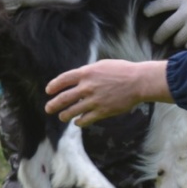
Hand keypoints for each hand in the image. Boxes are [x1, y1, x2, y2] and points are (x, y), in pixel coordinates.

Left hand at [45, 59, 173, 124]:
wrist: (138, 81)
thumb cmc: (122, 71)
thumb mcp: (102, 65)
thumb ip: (88, 72)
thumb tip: (77, 80)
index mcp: (86, 73)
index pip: (63, 80)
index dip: (53, 86)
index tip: (49, 91)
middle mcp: (87, 87)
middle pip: (63, 98)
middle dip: (53, 105)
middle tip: (48, 109)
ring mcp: (94, 100)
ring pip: (72, 111)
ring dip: (64, 115)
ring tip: (62, 117)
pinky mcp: (102, 111)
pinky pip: (86, 119)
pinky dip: (79, 122)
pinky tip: (78, 122)